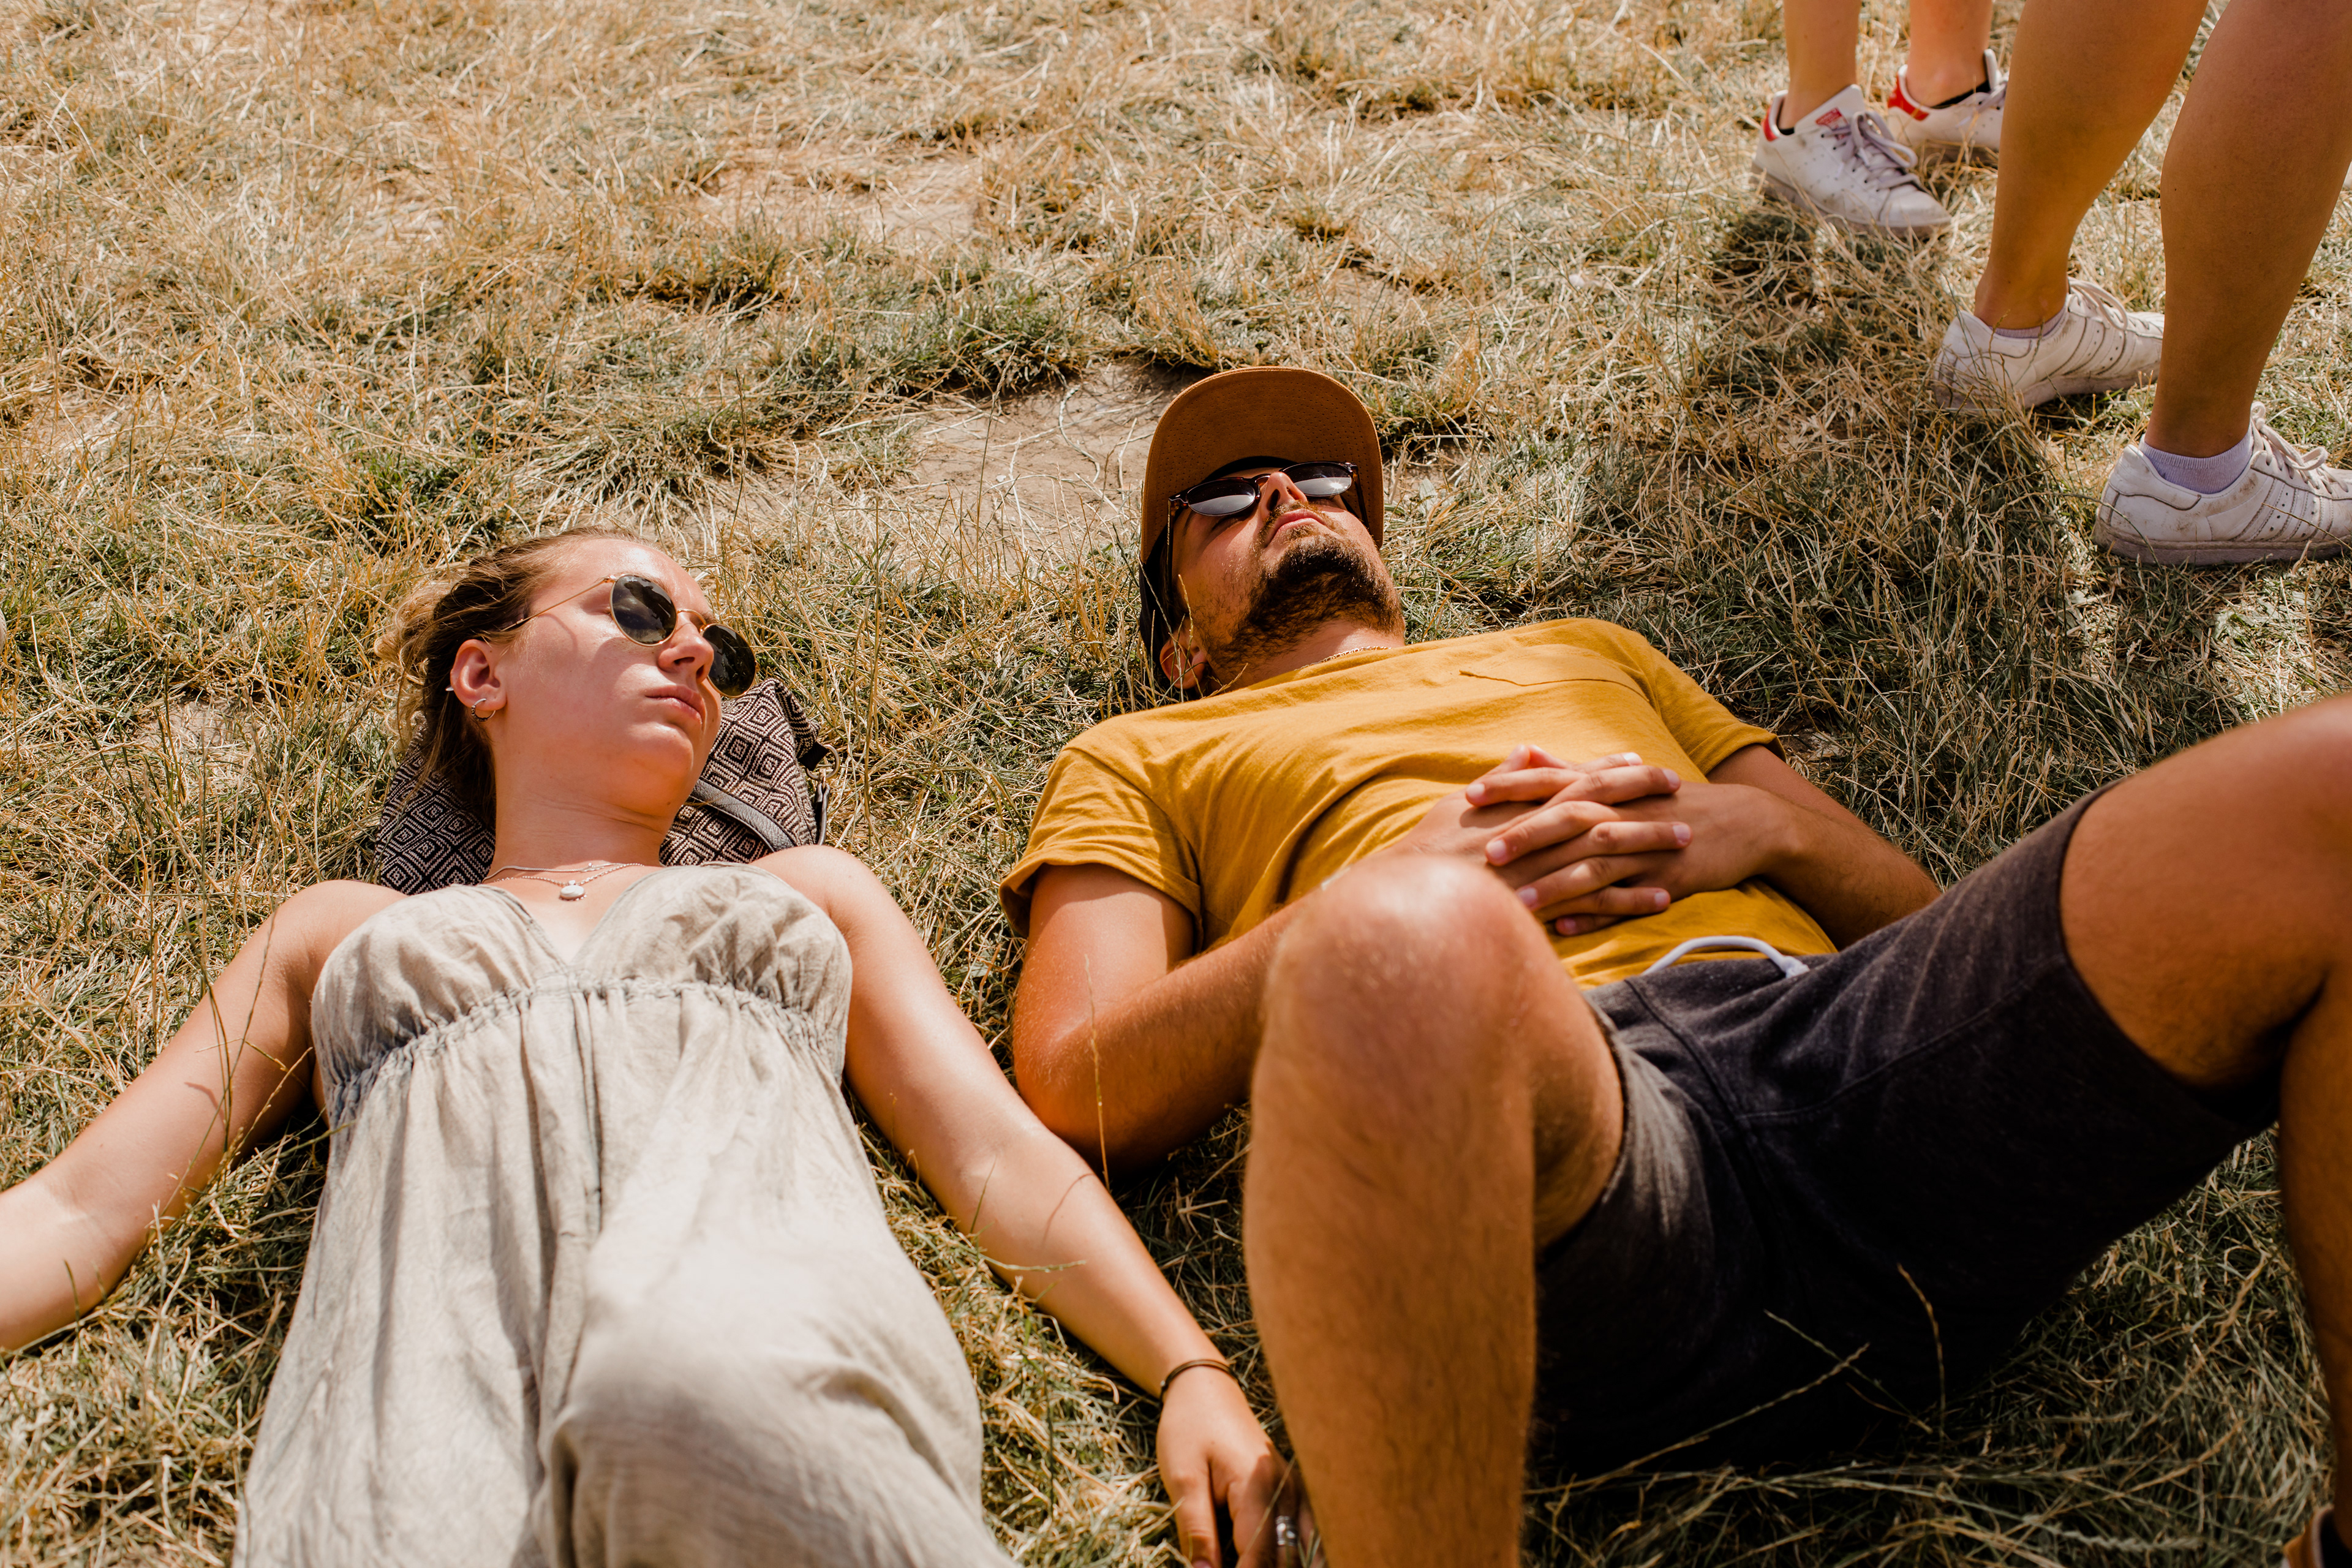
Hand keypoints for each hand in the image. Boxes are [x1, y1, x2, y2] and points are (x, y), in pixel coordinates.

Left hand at [1158, 1367, 1287, 1567]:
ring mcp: (1295, 1488)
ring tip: (1254, 1563)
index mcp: (1257, 1486)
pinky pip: (1306, 1530)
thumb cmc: (1189, 1428)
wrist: (1205, 1389)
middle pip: (1287, 1556)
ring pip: (1305, 1546)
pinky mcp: (1293, 1489)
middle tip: (1229, 1567)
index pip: (1258, 1554)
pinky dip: (1299, 1552)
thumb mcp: (1183, 1479)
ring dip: (1287, 1562)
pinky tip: (1286, 1559)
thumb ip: (1196, 1530)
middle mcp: (1286, 1489)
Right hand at [1381, 746, 1690, 934]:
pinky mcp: (1548, 902)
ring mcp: (1545, 865)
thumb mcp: (1461, 805)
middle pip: (1602, 805)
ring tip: (1686, 839)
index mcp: (1520, 804)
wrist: (1411, 897)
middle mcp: (1538, 828)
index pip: (1574, 779)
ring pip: (1609, 849)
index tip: (1640, 762)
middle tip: (1679, 787)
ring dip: (1650, 842)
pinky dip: (1633, 898)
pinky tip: (1664, 898)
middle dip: (1642, 795)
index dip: (1609, 769)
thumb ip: (1501, 781)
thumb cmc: (1430, 851)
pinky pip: (1600, 899)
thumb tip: (1526, 752)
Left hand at [1485, 773, 1801, 933]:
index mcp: (1608, 789)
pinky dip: (1594, 915)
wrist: (1745, 823)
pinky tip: (1563, 928)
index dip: (1511, 786)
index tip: (1469, 794)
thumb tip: (1525, 751)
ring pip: (1595, 866)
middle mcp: (1623, 814)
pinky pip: (1626, 902)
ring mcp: (1646, 849)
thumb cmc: (1672, 802)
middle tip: (1484, 853)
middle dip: (1526, 836)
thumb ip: (1570, 769)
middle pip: (1569, 821)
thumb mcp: (1623, 782)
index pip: (1552, 781)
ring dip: (1556, 884)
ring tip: (1518, 904)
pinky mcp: (1668, 881)